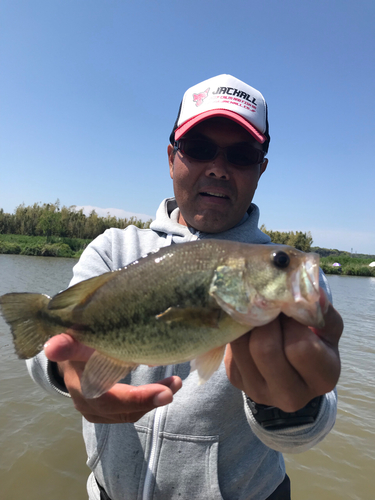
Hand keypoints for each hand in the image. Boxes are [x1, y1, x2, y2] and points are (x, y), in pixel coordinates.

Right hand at [44, 334, 181, 422]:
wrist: (68, 355)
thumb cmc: (76, 342)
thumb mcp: (74, 339)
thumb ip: (67, 344)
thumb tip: (51, 347)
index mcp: (80, 386)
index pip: (110, 400)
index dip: (137, 399)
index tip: (166, 393)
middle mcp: (86, 404)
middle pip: (122, 411)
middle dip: (151, 400)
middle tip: (176, 384)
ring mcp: (95, 411)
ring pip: (128, 414)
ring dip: (152, 401)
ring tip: (175, 383)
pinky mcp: (105, 412)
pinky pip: (128, 412)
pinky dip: (147, 402)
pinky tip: (164, 388)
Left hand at [224, 289, 342, 411]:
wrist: (292, 373)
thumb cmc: (314, 343)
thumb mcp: (326, 330)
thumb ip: (323, 312)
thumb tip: (314, 292)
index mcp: (321, 379)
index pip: (301, 348)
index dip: (293, 322)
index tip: (290, 307)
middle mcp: (290, 395)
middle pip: (265, 350)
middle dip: (265, 320)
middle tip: (269, 304)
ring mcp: (259, 390)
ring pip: (241, 347)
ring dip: (247, 322)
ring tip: (257, 311)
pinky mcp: (236, 380)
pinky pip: (229, 348)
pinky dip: (235, 329)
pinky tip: (247, 324)